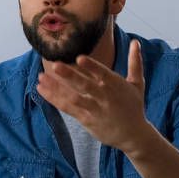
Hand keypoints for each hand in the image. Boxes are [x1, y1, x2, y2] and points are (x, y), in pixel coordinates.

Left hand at [36, 39, 151, 152]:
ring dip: (56, 88)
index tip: (79, 58)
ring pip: (73, 98)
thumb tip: (135, 42)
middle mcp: (104, 97)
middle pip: (85, 86)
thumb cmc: (134, 106)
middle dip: (70, 76)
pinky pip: (68, 108)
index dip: (92, 67)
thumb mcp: (137, 84)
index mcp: (116, 86)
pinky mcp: (86, 120)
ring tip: (41, 78)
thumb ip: (134, 62)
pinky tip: (42, 90)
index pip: (103, 74)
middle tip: (55, 65)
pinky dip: (54, 99)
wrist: (133, 135)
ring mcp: (94, 109)